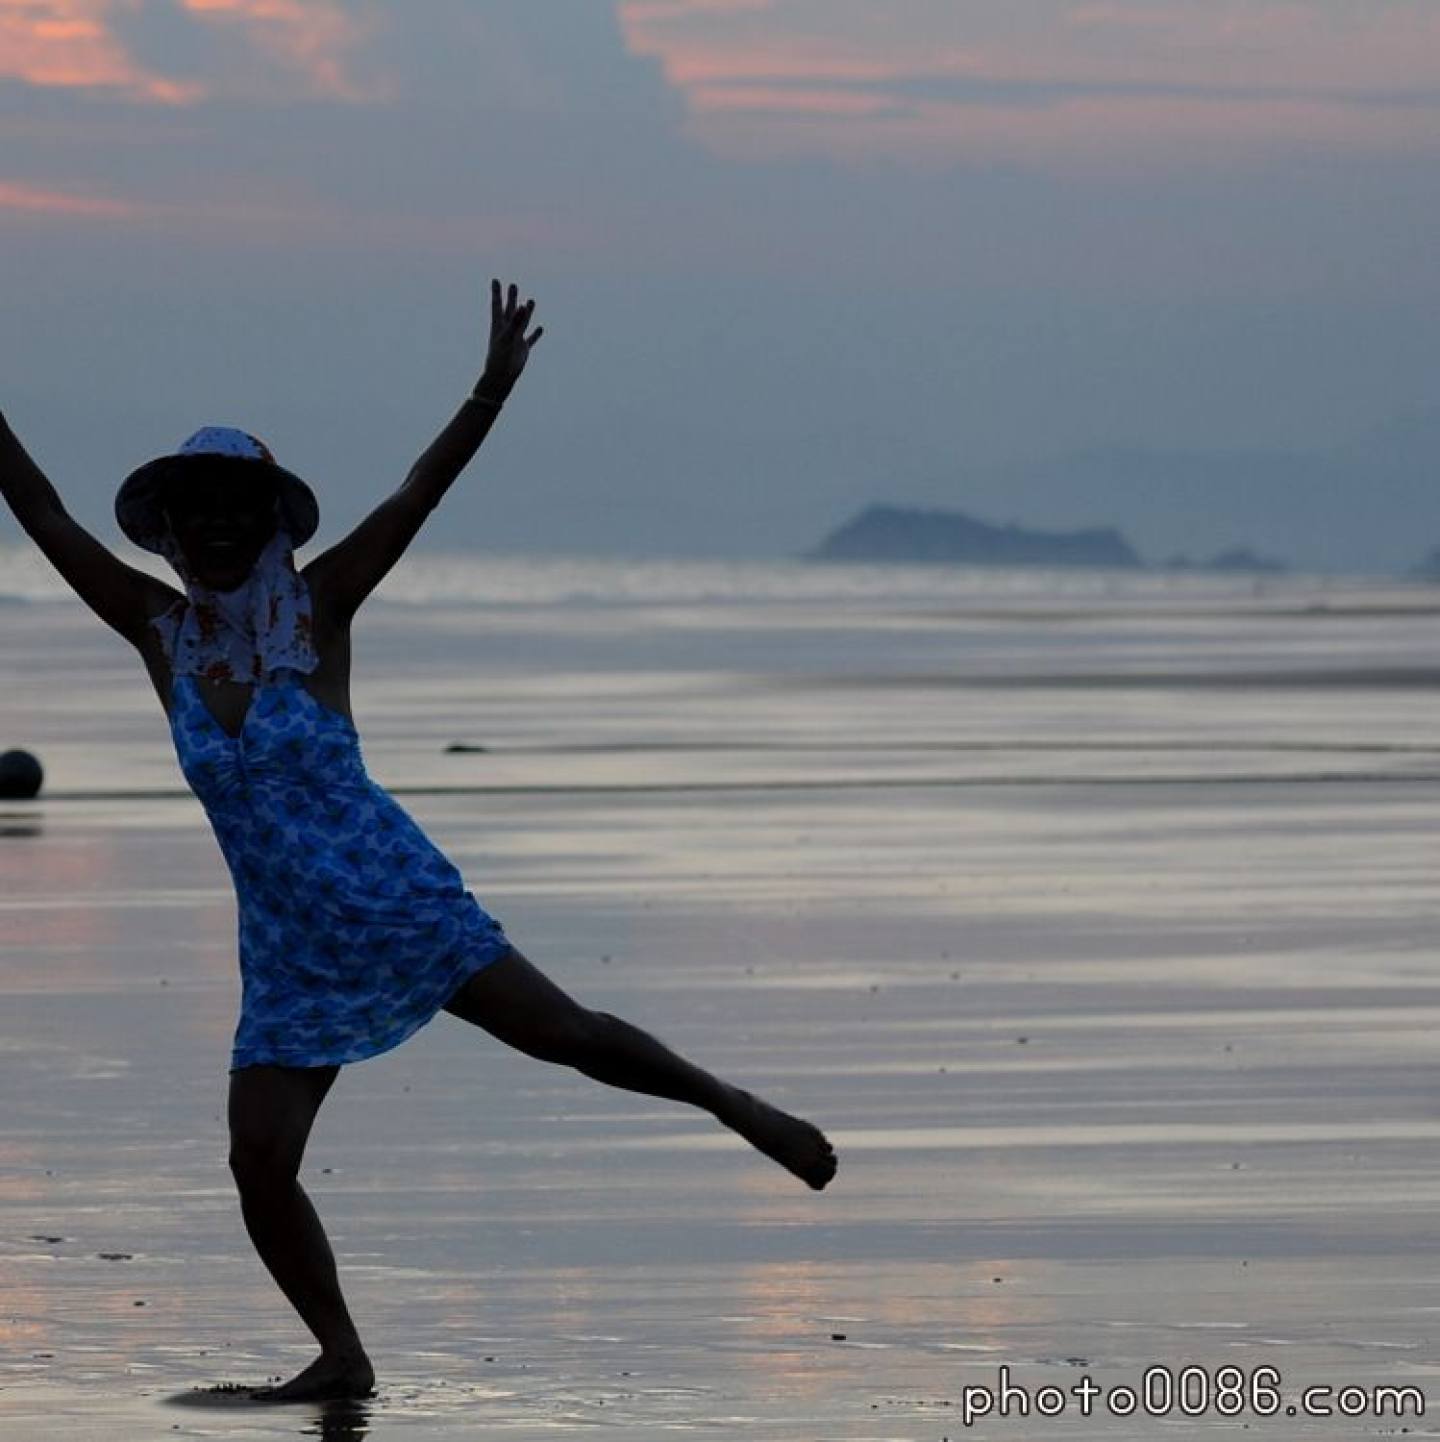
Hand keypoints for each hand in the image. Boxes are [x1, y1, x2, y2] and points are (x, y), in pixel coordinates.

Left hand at [478, 278, 542, 401]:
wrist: (501, 377)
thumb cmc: (500, 358)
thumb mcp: (508, 337)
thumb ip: (515, 321)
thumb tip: (523, 306)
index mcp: (499, 326)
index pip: (497, 305)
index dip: (497, 293)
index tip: (495, 281)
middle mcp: (507, 330)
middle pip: (510, 310)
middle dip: (511, 298)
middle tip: (513, 286)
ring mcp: (515, 339)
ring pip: (522, 322)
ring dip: (526, 312)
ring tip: (530, 301)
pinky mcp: (523, 348)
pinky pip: (530, 338)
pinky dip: (535, 333)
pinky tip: (540, 328)